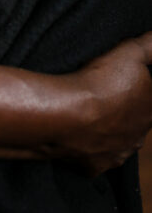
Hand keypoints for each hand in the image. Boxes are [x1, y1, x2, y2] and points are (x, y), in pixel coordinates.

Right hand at [55, 33, 151, 174]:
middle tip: (103, 92)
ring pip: (117, 142)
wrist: (68, 114)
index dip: (137, 87)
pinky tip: (78, 133)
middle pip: (134, 122)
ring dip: (108, 130)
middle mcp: (138, 137)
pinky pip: (95, 158)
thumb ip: (150, 46)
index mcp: (151, 111)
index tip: (118, 78)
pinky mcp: (95, 166)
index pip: (150, 99)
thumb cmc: (101, 82)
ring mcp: (117, 154)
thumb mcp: (130, 52)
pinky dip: (89, 148)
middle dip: (123, 110)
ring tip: (89, 112)